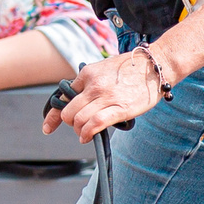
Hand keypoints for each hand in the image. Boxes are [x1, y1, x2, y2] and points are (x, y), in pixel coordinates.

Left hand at [41, 49, 162, 140]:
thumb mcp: (103, 69)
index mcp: (87, 74)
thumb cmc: (131, 69)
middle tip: (79, 127)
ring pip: (78, 120)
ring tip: (85, 133)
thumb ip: (89, 83)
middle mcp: (93, 85)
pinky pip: (95, 124)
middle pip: (68, 112)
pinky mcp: (119, 108)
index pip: (63, 96)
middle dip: (70, 123)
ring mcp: (106, 97)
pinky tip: (87, 137)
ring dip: (79, 130)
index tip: (47, 127)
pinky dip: (87, 134)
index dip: (53, 116)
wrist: (156, 65)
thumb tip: (78, 101)